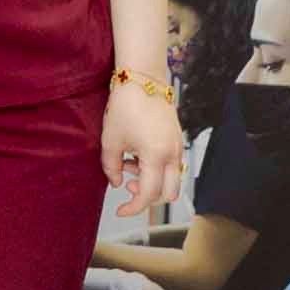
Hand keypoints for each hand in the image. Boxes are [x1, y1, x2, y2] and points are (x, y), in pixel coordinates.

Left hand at [99, 73, 187, 231]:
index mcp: (156, 156)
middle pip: (168, 194)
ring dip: (152, 182)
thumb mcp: (111, 140)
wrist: (142, 79)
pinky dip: (157, 169)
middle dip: (148, 197)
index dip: (133, 207)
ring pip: (172, 180)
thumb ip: (111, 168)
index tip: (120, 210)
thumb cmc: (126, 106)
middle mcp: (173, 154)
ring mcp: (178, 147)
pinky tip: (137, 155)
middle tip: (129, 186)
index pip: (149, 195)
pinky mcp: (177, 140)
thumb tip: (117, 183)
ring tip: (129, 164)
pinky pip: (172, 165)